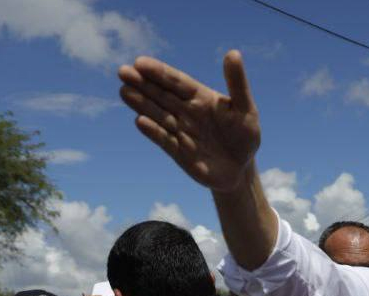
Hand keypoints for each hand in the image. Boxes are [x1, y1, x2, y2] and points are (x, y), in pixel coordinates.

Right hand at [118, 51, 260, 192]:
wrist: (241, 169)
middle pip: (161, 95)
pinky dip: (153, 132)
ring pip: (158, 114)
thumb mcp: (245, 108)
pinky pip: (164, 140)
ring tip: (124, 91)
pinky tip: (140, 121)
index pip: (177, 81)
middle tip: (123, 72)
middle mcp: (185, 111)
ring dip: (141, 103)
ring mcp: (180, 131)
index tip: (140, 62)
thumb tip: (233, 53)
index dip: (159, 72)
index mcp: (200, 97)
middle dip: (142, 84)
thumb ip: (237, 83)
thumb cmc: (244, 135)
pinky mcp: (178, 152)